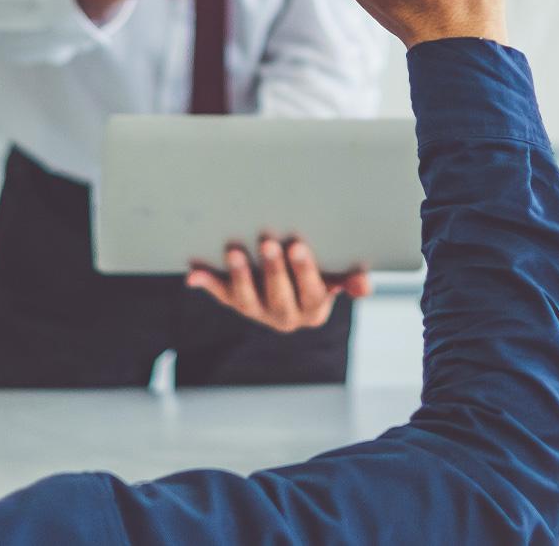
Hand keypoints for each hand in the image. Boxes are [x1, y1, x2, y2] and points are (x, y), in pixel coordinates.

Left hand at [185, 237, 371, 333]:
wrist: (294, 284)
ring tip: (234, 251)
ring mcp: (258, 311)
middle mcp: (285, 316)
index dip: (305, 271)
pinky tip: (194, 273)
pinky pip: (221, 294)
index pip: (312, 292)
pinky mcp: (235, 302)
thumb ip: (351, 280)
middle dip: (273, 270)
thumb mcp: (337, 276)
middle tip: (268, 242)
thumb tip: (364, 287)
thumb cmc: (321, 271)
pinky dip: (207, 284)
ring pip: (246, 299)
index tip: (299, 246)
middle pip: (278, 297)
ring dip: (240, 276)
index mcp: (314, 308)